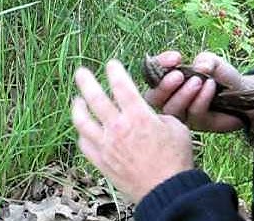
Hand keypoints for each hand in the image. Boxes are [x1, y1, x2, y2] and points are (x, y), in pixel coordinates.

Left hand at [71, 60, 193, 202]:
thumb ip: (158, 117)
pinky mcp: (102, 162)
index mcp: (138, 116)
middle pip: (95, 98)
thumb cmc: (176, 159)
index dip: (114, 71)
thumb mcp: (176, 128)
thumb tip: (147, 116)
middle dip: (86, 81)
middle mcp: (118, 127)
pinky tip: (84, 130)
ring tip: (76, 100)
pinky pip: (84, 145)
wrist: (167, 190)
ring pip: (82, 121)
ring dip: (77, 107)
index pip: (121, 85)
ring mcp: (106, 146)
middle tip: (81, 72)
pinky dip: (82, 134)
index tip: (111, 64)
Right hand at [144, 51, 253, 131]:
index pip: (153, 72)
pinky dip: (201, 99)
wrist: (244, 95)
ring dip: (183, 94)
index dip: (160, 64)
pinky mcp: (195, 125)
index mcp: (168, 79)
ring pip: (171, 109)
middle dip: (163, 87)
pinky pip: (193, 114)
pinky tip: (211, 87)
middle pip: (152, 98)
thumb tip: (199, 67)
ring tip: (198, 81)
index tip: (176, 57)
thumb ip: (206, 60)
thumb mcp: (214, 62)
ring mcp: (181, 113)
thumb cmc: (222, 77)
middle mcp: (170, 98)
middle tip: (178, 75)